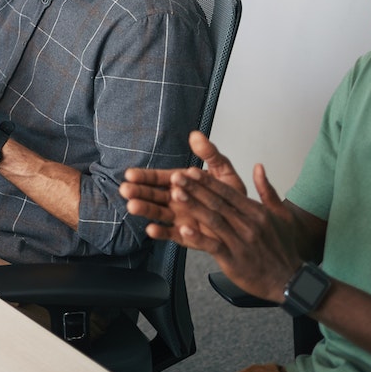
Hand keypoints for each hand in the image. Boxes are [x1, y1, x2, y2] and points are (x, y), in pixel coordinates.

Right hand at [121, 131, 247, 231]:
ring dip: (145, 210)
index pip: (159, 178)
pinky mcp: (186, 236)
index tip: (130, 174)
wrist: (245, 222)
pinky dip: (161, 232)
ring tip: (132, 207)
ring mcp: (179, 218)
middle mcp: (177, 200)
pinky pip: (172, 234)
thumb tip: (196, 135)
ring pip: (158, 213)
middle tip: (125, 190)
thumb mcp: (223, 171)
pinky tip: (151, 229)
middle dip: (139, 192)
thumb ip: (209, 154)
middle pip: (153, 195)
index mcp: (182, 183)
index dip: (145, 176)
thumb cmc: (231, 196)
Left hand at [167, 163, 303, 301]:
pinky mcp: (234, 261)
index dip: (208, 181)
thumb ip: (267, 190)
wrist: (290, 281)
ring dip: (193, 207)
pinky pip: (214, 246)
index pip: (228, 192)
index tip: (192, 171)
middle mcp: (248, 225)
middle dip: (195, 189)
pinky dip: (199, 238)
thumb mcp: (282, 215)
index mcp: (256, 212)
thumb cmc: (283, 247)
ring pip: (213, 221)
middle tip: (176, 177)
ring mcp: (240, 243)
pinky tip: (184, 230)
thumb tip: (258, 166)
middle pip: (217, 203)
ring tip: (175, 195)